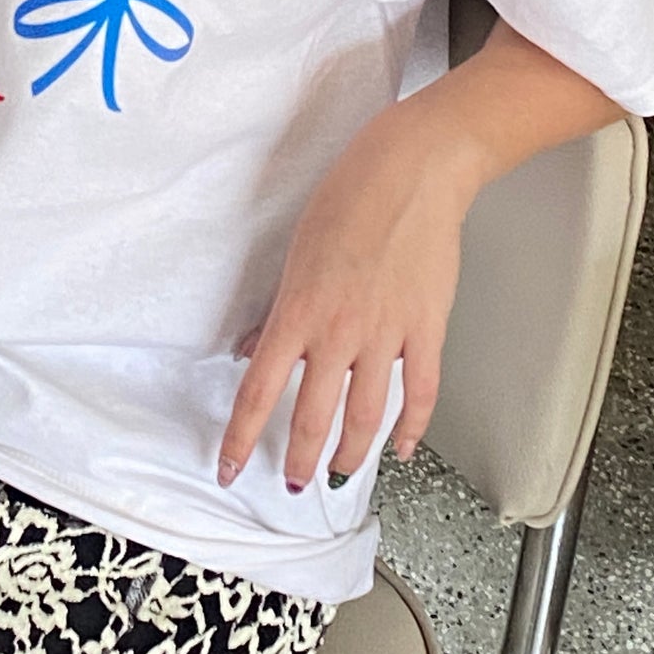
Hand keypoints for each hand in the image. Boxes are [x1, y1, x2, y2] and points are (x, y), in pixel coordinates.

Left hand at [216, 107, 477, 492]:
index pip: (258, 390)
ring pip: (364, 416)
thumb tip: (256, 348)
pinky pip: (419, 393)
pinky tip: (401, 446)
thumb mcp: (297, 251)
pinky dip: (411, 428)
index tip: (227, 465)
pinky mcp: (426, 328)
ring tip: (337, 473)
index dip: (239, 437)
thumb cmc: (350, 196)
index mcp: (298, 309)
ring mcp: (385, 333)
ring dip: (348, 453)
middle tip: (292, 483)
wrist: (412, 171)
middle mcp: (338, 329)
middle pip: (311, 415)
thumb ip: (278, 310)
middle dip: (298, 459)